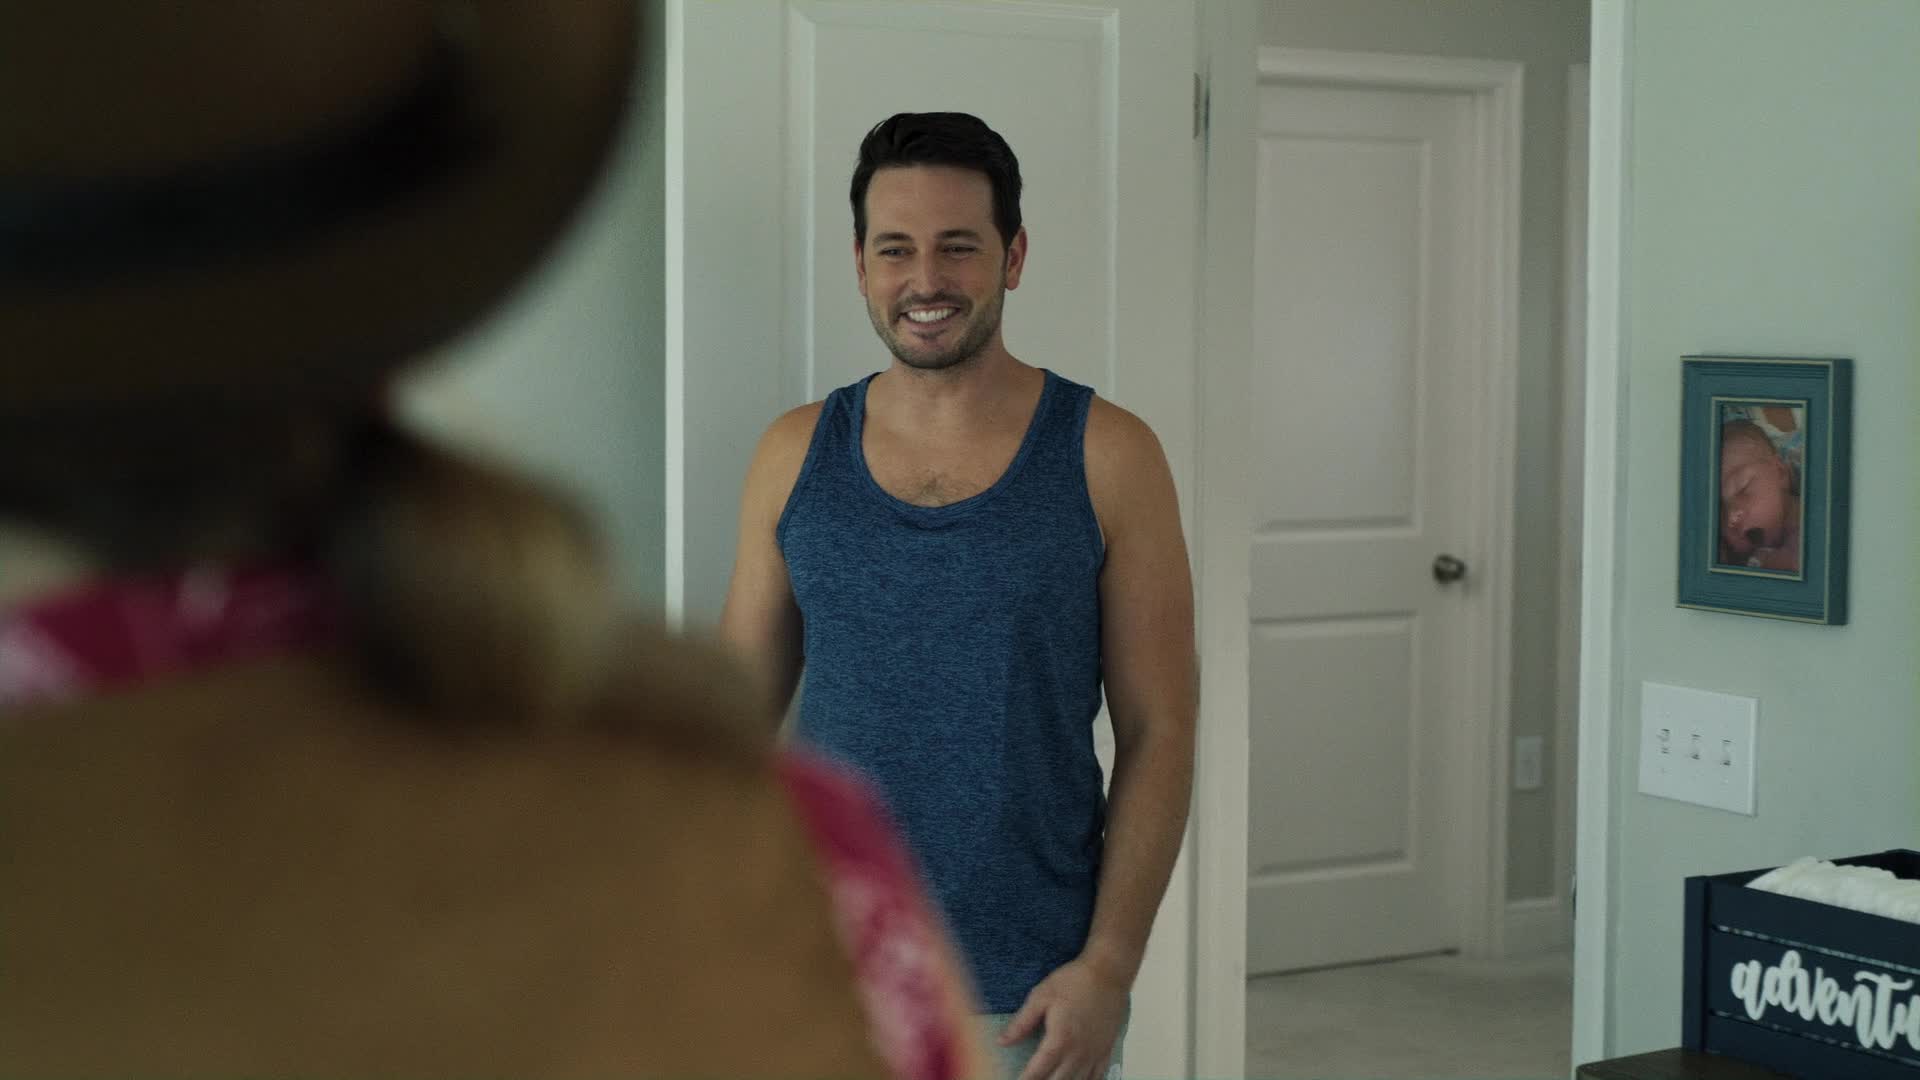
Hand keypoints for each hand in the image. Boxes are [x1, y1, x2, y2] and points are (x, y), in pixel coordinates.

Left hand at [999, 956, 1128, 1079]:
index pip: (1038, 1071)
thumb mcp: (1041, 996)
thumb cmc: (1075, 981)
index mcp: (1060, 1039)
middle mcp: (1078, 1052)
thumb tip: (1002, 1041)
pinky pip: (1097, 1076)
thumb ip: (1022, 1022)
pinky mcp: (1106, 1049)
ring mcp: (1094, 1053)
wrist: (1109, 973)